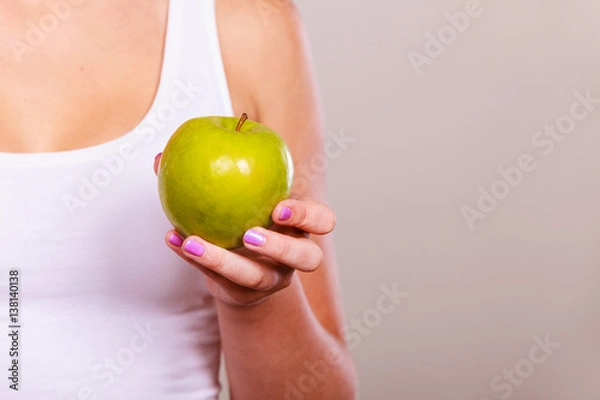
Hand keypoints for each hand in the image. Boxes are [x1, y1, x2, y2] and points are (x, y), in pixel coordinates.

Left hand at [154, 153, 335, 306]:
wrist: (238, 266)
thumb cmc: (244, 216)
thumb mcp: (243, 196)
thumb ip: (217, 171)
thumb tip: (160, 156)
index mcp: (300, 226)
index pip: (322, 220)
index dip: (307, 216)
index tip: (278, 208)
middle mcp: (293, 255)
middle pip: (308, 258)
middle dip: (281, 248)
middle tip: (249, 236)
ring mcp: (271, 278)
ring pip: (259, 279)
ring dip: (226, 262)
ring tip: (194, 243)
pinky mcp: (243, 294)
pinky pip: (220, 281)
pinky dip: (195, 259)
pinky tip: (173, 239)